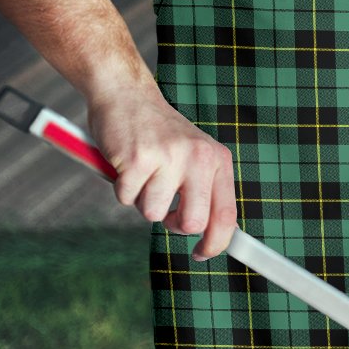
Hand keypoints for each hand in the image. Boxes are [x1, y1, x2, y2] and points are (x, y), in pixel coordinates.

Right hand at [87, 86, 236, 260]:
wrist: (127, 94)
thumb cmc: (159, 134)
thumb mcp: (194, 156)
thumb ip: (205, 190)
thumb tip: (211, 235)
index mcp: (217, 160)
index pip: (226, 215)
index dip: (216, 243)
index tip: (202, 254)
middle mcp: (198, 158)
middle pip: (192, 223)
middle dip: (173, 223)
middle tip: (163, 205)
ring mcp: (169, 157)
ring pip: (153, 213)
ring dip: (142, 199)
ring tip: (143, 172)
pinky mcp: (138, 159)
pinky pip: (126, 198)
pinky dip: (121, 187)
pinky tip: (126, 163)